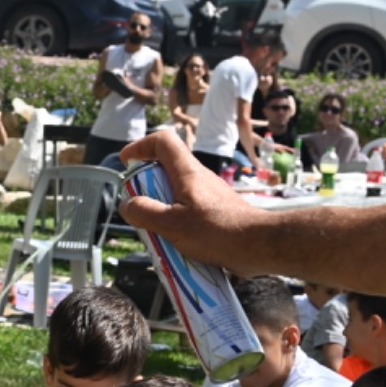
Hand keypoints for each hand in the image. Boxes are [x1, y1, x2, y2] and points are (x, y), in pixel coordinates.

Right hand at [118, 132, 269, 278]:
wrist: (258, 245)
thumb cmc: (217, 232)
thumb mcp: (171, 225)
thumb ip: (145, 213)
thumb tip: (127, 205)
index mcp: (187, 172)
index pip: (162, 141)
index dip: (141, 146)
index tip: (126, 161)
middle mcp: (199, 177)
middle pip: (167, 168)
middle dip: (147, 184)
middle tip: (140, 206)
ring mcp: (210, 193)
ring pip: (178, 190)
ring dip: (162, 205)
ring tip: (157, 229)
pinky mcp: (218, 210)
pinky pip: (190, 207)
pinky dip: (177, 218)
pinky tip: (177, 241)